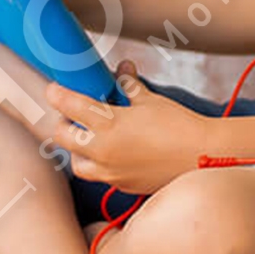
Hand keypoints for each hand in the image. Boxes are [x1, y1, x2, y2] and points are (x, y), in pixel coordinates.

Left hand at [46, 60, 210, 194]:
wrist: (202, 155)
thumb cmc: (178, 124)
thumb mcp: (150, 100)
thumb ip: (129, 85)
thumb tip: (122, 67)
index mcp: (109, 125)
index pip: (71, 106)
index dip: (57, 95)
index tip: (52, 89)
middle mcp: (103, 151)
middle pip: (63, 138)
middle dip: (62, 123)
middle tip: (70, 113)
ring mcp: (111, 172)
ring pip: (76, 163)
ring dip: (77, 149)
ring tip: (88, 137)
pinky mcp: (122, 185)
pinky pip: (98, 176)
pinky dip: (97, 164)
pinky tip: (110, 153)